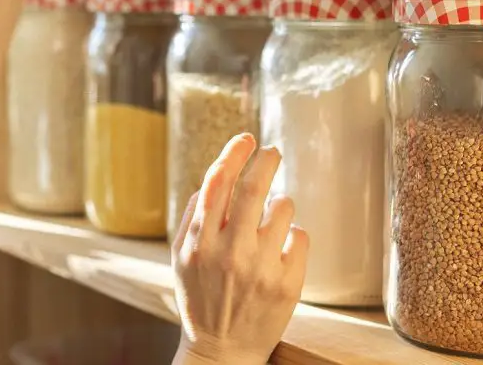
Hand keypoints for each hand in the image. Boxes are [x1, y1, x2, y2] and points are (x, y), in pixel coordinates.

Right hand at [171, 134, 308, 364]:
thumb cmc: (200, 298)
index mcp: (199, 242)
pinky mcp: (287, 285)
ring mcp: (260, 269)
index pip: (217, 182)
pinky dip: (292, 235)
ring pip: (283, 209)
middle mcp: (229, 252)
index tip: (246, 139)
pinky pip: (300, 237)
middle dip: (266, 161)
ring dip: (280, 205)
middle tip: (272, 152)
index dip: (233, 153)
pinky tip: (280, 250)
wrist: (221, 351)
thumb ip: (193, 218)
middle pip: (253, 188)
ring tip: (271, 220)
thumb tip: (212, 178)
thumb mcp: (181, 258)